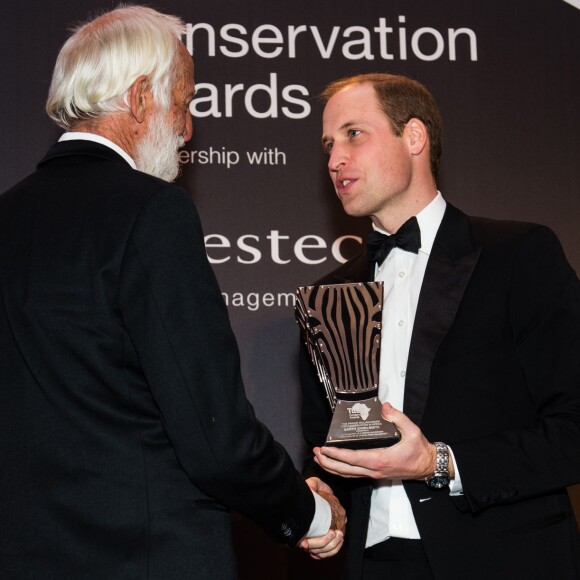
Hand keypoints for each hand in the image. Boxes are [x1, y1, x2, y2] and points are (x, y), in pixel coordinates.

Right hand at [299, 477, 345, 558]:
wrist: (321, 495)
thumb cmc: (315, 490)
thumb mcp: (313, 484)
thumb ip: (312, 485)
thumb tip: (311, 489)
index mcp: (299, 522)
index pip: (296, 537)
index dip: (300, 542)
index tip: (304, 543)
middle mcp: (303, 535)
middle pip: (312, 548)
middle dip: (324, 542)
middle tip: (333, 532)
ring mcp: (312, 541)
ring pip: (320, 552)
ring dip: (332, 546)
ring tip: (339, 534)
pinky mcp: (321, 544)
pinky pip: (326, 553)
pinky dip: (334, 549)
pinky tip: (339, 540)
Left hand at [313, 403, 449, 480]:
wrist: (428, 466)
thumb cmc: (420, 451)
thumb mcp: (413, 431)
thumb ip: (398, 417)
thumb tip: (385, 407)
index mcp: (381, 459)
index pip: (354, 459)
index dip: (337, 455)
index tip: (325, 449)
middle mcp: (374, 469)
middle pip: (345, 470)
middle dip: (328, 462)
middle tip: (316, 453)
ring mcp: (374, 473)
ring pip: (348, 474)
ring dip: (332, 467)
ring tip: (319, 459)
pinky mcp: (375, 474)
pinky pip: (354, 474)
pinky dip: (341, 470)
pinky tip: (335, 464)